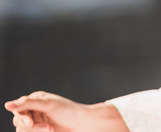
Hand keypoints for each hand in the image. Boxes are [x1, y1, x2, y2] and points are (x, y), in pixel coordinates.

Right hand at [5, 91, 127, 131]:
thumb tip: (7, 105)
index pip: (18, 109)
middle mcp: (33, 110)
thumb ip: (27, 104)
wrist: (84, 123)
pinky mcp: (40, 131)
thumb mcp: (48, 105)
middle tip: (48, 128)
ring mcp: (36, 122)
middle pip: (19, 121)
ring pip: (23, 130)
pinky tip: (50, 131)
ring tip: (51, 129)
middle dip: (32, 126)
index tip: (31, 123)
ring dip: (36, 131)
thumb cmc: (69, 111)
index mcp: (35, 100)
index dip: (22, 117)